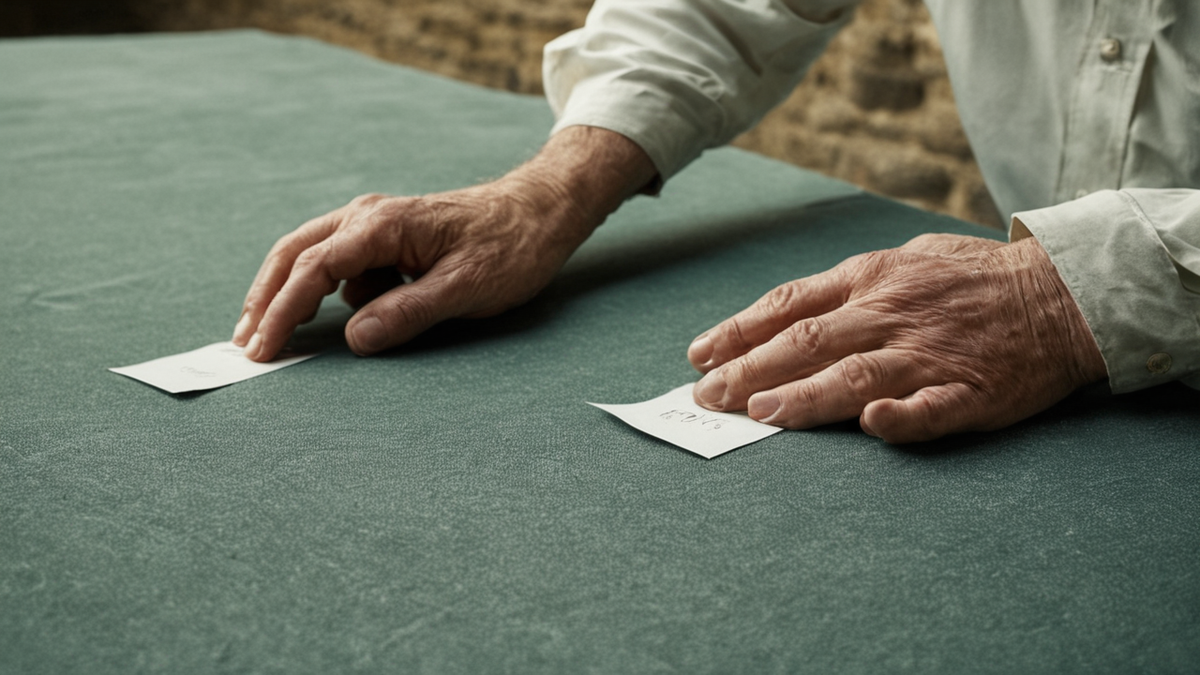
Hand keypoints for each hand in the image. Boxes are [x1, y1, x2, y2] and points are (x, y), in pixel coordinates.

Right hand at [233, 126, 656, 360]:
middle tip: (244, 341)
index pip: (312, 270)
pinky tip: (341, 317)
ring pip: (314, 255)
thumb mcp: (465, 288)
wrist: (542, 211)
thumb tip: (355, 339)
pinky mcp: (390, 236)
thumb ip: (408, 313)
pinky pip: (345, 262)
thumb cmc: (511, 247)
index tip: (262, 348)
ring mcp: (378, 224)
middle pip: (295, 253)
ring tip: (270, 331)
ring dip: (290, 291)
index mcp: (382, 226)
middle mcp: (369, 217)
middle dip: (265, 298)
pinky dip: (328, 289)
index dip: (282, 312)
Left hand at [686, 233, 1107, 442]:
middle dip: (750, 370)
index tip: (699, 355)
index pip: (790, 305)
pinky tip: (870, 427)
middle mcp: (891, 314)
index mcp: (872, 279)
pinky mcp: (970, 390)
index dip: (740, 331)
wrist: (1061, 293)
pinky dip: (901, 417)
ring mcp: (930, 353)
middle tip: (706, 397)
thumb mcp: (905, 259)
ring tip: (760, 414)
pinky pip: (932, 408)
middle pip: (808, 342)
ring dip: (806, 396)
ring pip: (857, 375)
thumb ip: (849, 286)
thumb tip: (787, 314)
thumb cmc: (971, 278)